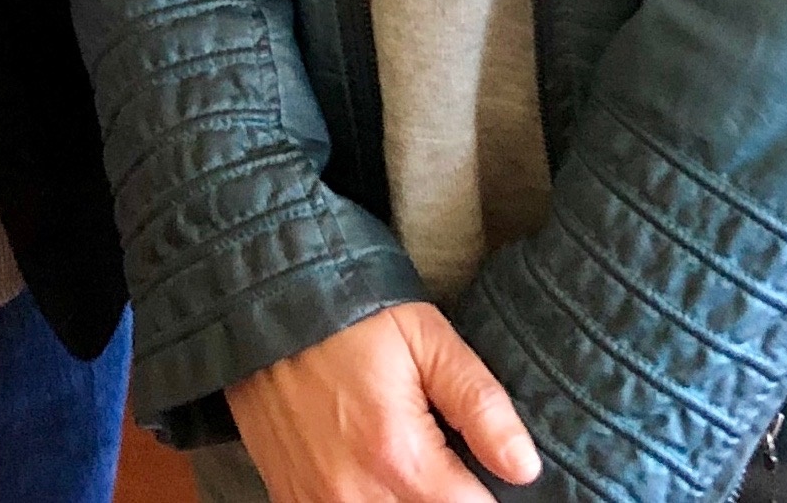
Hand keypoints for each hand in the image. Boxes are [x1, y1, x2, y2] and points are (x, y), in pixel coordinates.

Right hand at [228, 301, 541, 501]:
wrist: (259, 303)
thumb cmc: (349, 316)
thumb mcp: (426, 339)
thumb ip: (481, 405)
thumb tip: (526, 468)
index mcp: (401, 459)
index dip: (488, 490)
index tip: (483, 465)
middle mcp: (358, 499)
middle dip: (448, 496)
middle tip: (444, 459)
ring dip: (408, 500)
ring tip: (410, 465)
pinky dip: (369, 500)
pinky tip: (375, 476)